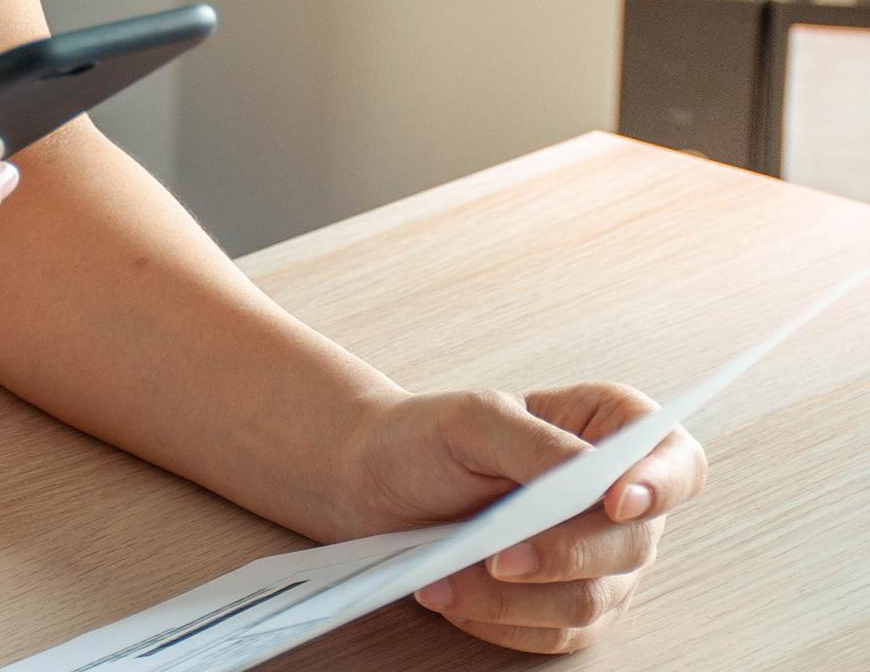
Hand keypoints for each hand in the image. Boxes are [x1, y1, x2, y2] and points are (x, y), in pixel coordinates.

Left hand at [342, 382, 705, 652]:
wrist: (377, 483)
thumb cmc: (428, 438)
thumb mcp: (472, 419)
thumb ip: (535, 442)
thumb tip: (590, 476)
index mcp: (609, 430)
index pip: (675, 460)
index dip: (660, 484)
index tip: (616, 500)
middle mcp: (619, 499)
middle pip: (632, 544)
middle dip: (561, 554)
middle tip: (497, 556)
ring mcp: (600, 559)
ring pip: (590, 599)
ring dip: (514, 598)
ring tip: (445, 578)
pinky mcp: (568, 607)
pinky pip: (555, 634)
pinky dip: (500, 621)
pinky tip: (452, 597)